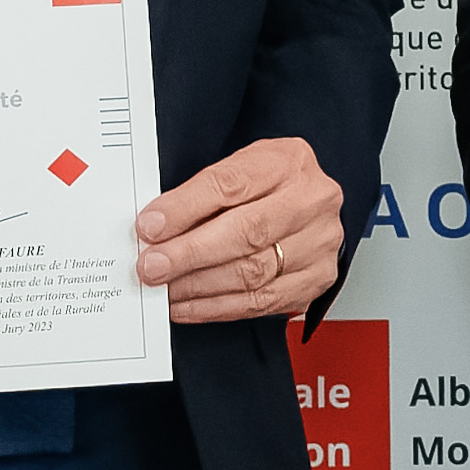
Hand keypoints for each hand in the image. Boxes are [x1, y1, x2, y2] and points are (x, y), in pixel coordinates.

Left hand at [134, 133, 351, 326]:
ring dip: (199, 286)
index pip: (231, 185)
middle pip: (246, 232)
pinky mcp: (316, 280)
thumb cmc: (269, 184)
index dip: (186, 208)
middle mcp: (312, 202)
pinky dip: (217, 307)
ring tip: (165, 288)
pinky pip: (260, 302)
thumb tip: (154, 228)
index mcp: (287, 162)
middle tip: (152, 266)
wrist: (309, 205)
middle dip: (190, 253)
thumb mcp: (239, 169)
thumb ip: (200, 194)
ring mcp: (319, 244)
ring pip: (253, 273)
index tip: (150, 227)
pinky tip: (188, 305)